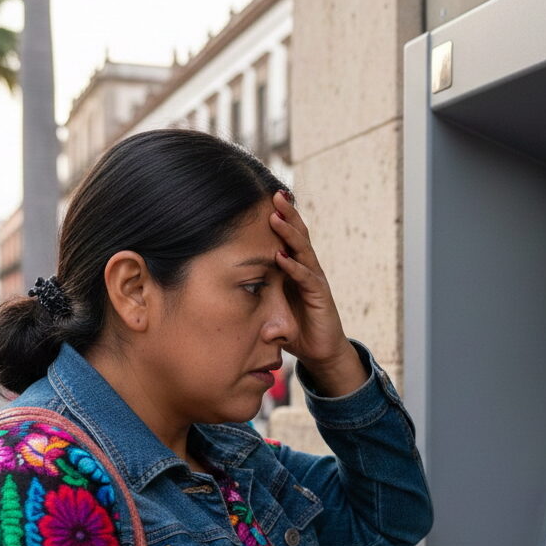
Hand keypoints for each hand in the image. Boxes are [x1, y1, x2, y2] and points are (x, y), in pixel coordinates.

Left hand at [269, 191, 367, 395]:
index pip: (287, 238)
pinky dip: (294, 267)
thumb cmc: (296, 329)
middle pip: (297, 236)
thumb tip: (224, 298)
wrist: (322, 352)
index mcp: (295, 269)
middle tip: (273, 193)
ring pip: (303, 250)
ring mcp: (314, 281)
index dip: (279, 219)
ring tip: (276, 215)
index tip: (263, 199)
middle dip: (286, 214)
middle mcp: (306, 270)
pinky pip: (306, 278)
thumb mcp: (269, 310)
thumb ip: (252, 299)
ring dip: (290, 232)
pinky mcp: (320, 297)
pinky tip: (282, 256)